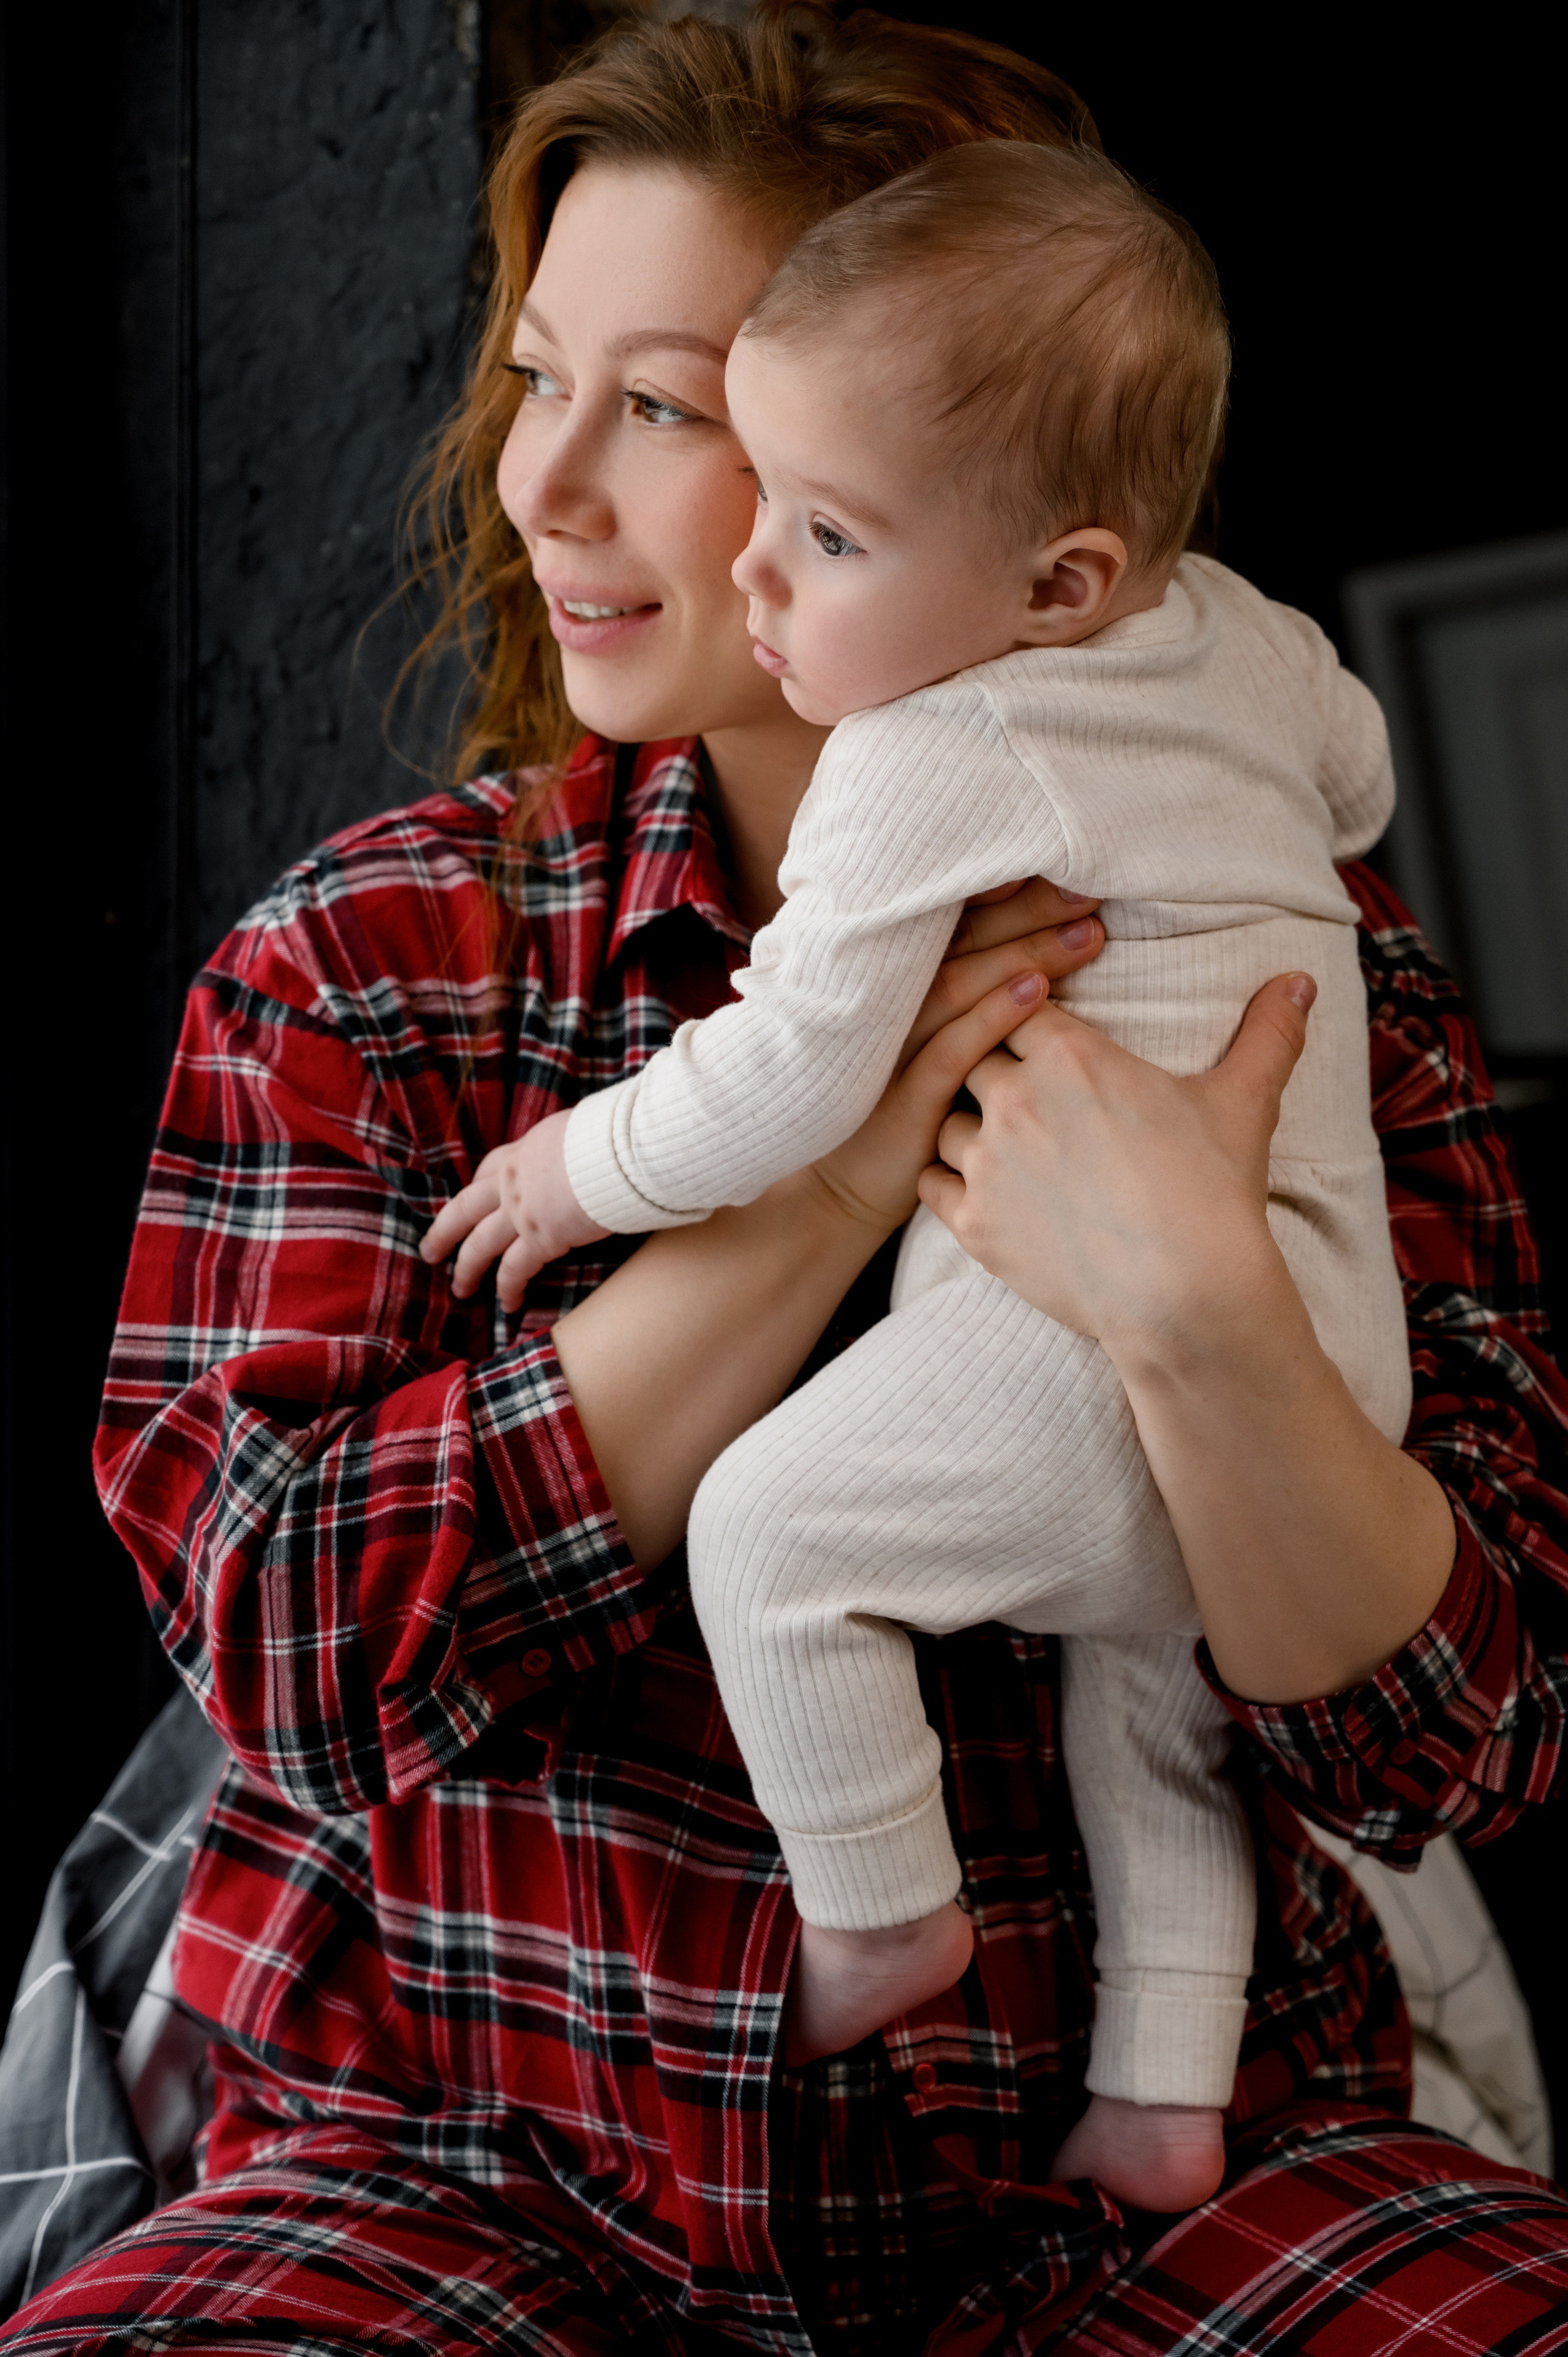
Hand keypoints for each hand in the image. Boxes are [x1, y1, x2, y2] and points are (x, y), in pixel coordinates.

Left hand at [421, 1107, 609, 1309]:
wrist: (613, 1151)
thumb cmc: (606, 1137)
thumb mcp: (574, 1131)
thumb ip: (565, 1148)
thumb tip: (577, 1153)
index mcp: (522, 1152)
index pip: (488, 1170)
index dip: (476, 1189)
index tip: (469, 1201)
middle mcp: (511, 1182)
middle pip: (464, 1210)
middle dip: (444, 1233)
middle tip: (430, 1252)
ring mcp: (520, 1211)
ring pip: (480, 1246)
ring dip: (467, 1270)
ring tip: (460, 1289)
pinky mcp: (540, 1238)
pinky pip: (515, 1270)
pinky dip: (509, 1289)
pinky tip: (508, 1304)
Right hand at [810, 879, 1106, 1233]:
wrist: (837, 1194)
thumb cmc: (893, 1109)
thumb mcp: (912, 1042)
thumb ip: (953, 994)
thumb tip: (1029, 952)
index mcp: (890, 984)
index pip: (947, 921)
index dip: (1001, 890)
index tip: (1058, 862)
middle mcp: (883, 1005)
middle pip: (959, 940)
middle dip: (1025, 910)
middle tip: (1086, 888)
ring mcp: (888, 1051)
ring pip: (958, 985)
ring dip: (1024, 953)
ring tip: (1084, 933)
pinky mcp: (900, 1101)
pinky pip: (951, 1050)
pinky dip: (994, 1015)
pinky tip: (1040, 992)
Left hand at [918, 973, 1316, 1363]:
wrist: (1186, 1295)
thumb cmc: (1214, 1194)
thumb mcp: (1245, 1102)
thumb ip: (1267, 1032)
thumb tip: (1302, 978)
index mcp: (1069, 1054)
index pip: (1018, 1006)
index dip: (1027, 1018)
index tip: (1040, 1034)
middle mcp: (1014, 1099)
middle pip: (971, 1056)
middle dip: (992, 1069)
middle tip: (1018, 1092)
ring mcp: (987, 1162)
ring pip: (946, 1121)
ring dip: (967, 1127)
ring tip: (1001, 1145)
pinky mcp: (973, 1223)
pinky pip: (930, 1183)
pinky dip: (947, 1181)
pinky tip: (971, 1185)